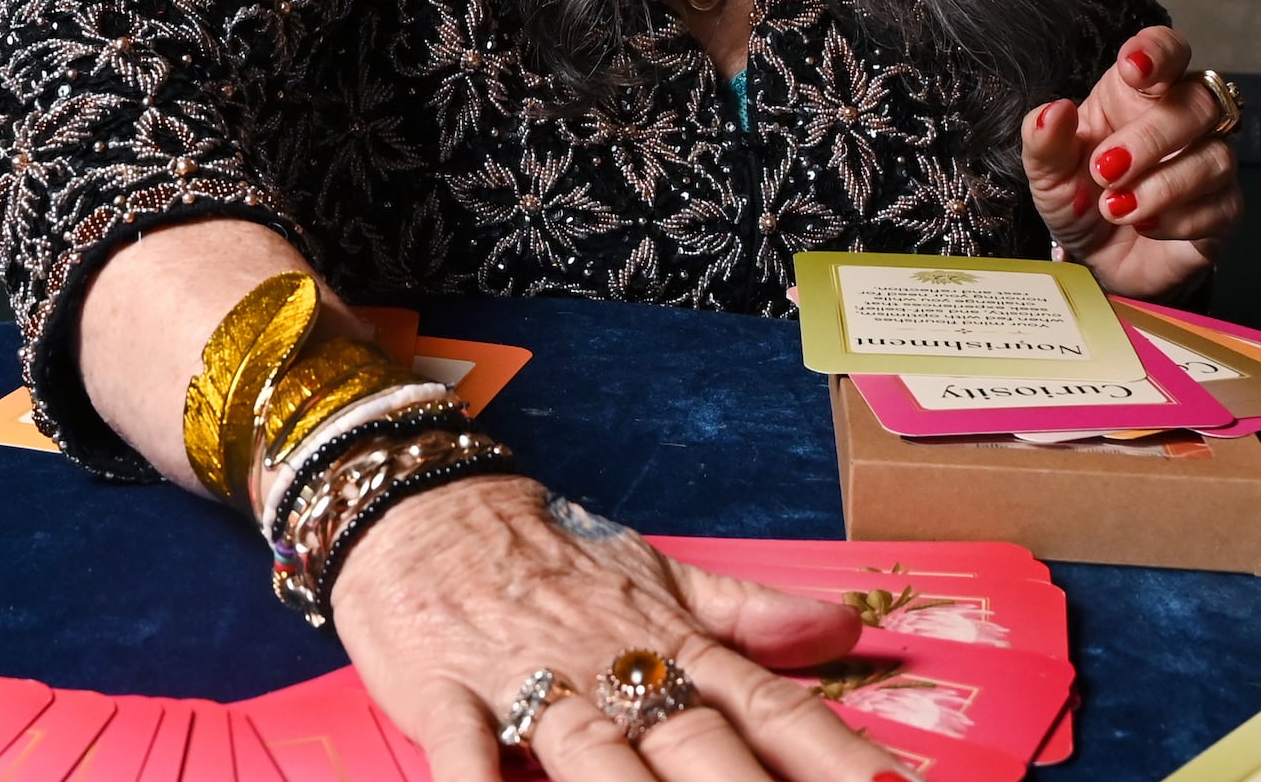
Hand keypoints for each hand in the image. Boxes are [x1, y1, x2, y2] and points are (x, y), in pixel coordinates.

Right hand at [332, 474, 901, 781]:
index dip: (831, 755)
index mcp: (667, 640)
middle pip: (696, 743)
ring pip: (595, 756)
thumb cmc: (544, 554)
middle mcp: (610, 665)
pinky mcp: (446, 695)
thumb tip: (842, 626)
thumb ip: (746, 613)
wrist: (417, 504)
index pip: (768, 706)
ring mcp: (528, 682)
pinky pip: (466, 753)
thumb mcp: (655, 574)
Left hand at [1021, 25, 1239, 297]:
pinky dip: (1178, 220)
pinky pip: (1222, 206)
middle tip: (1106, 170)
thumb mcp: (1047, 173)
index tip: (1133, 70)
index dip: (1158, 52)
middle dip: (1152, 137)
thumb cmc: (1081, 200)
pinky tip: (1145, 227)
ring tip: (1115, 209)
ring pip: (1216, 156)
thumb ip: (1044, 140)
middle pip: (1200, 103)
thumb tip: (1054, 110)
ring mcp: (1209, 164)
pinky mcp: (1225, 210)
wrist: (1100, 261)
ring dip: (1162, 186)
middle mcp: (1183, 120)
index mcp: (1139, 94)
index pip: (1168, 51)